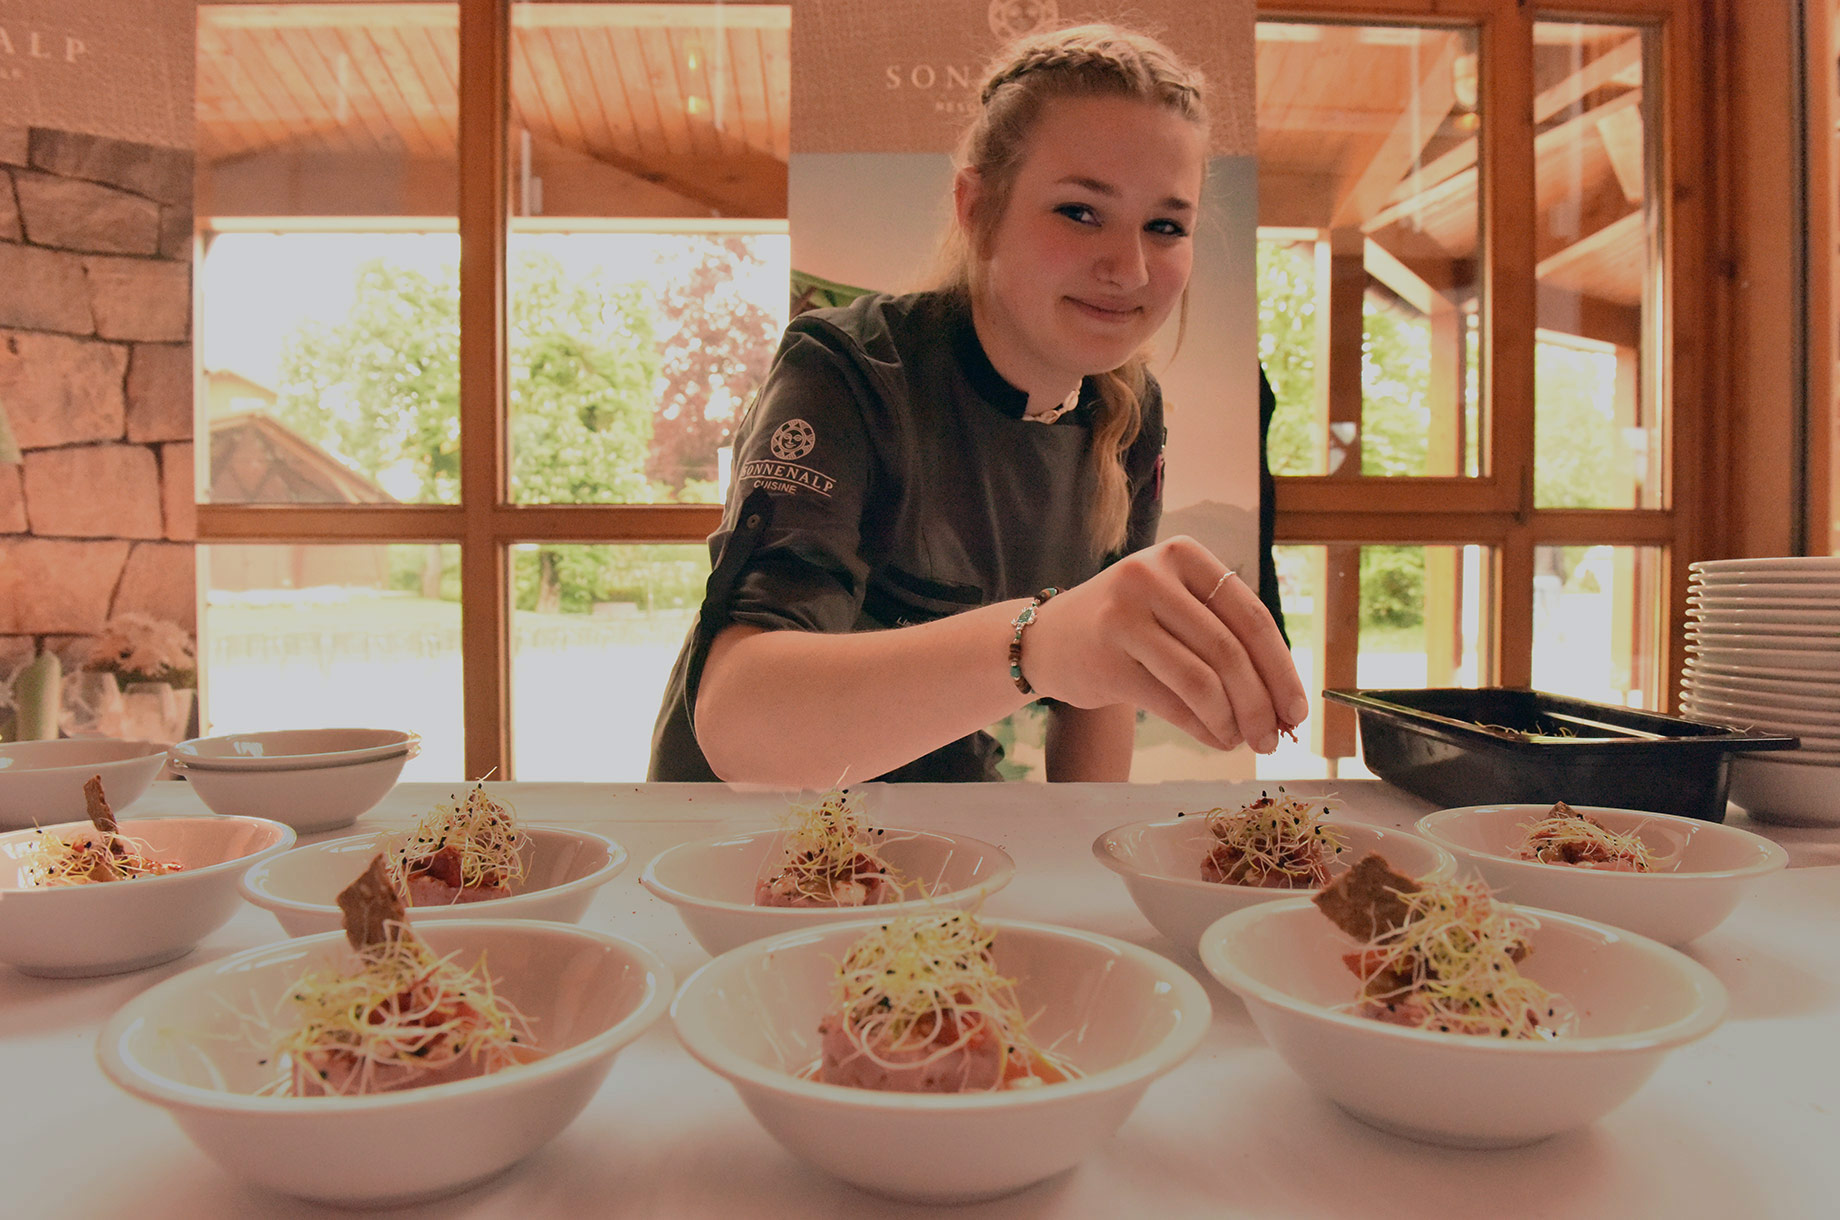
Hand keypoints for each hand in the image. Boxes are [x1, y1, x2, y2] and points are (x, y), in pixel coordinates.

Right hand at [1018, 536, 1308, 752]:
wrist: (1048, 638)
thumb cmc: (1129, 625)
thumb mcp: (1176, 604)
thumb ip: (1226, 635)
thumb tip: (1284, 700)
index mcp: (1183, 555)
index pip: (1251, 617)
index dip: (1282, 669)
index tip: (1297, 710)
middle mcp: (1151, 577)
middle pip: (1230, 652)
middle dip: (1261, 704)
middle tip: (1274, 739)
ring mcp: (1123, 617)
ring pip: (1203, 682)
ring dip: (1233, 721)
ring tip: (1244, 741)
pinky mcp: (1106, 661)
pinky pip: (1172, 704)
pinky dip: (1204, 729)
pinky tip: (1217, 740)